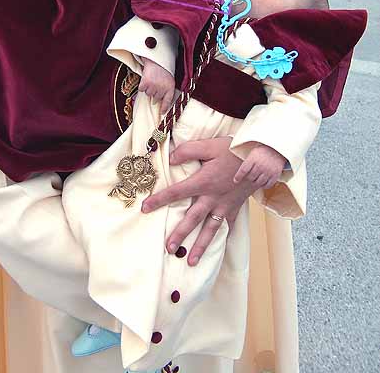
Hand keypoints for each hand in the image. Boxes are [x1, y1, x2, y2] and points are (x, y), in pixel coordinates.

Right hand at [139, 57, 174, 112]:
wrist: (156, 58)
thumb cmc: (163, 69)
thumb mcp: (169, 79)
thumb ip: (166, 90)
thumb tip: (157, 102)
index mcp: (170, 87)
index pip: (167, 101)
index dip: (164, 108)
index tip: (161, 113)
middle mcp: (162, 88)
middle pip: (156, 98)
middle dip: (155, 94)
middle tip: (155, 85)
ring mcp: (153, 86)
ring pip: (148, 94)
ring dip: (148, 89)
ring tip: (151, 80)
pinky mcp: (145, 82)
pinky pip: (141, 89)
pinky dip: (142, 85)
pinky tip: (146, 79)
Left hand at [142, 137, 261, 265]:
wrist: (261, 158)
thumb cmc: (234, 150)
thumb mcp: (210, 145)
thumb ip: (188, 151)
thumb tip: (171, 159)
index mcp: (203, 181)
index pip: (176, 192)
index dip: (160, 200)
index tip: (145, 208)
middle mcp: (213, 197)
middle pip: (193, 219)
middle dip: (180, 234)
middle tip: (168, 248)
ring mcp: (225, 205)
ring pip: (210, 229)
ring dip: (200, 246)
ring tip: (191, 261)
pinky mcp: (235, 208)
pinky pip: (227, 227)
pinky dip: (221, 238)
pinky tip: (216, 249)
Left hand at [233, 143, 285, 188]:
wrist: (277, 150)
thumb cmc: (262, 152)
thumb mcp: (253, 153)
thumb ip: (247, 162)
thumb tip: (239, 174)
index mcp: (253, 158)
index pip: (243, 170)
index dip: (238, 177)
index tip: (235, 180)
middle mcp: (260, 165)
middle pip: (250, 177)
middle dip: (248, 178)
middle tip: (249, 177)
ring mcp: (268, 171)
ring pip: (258, 183)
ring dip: (255, 182)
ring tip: (256, 179)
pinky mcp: (275, 175)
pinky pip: (267, 185)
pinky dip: (264, 185)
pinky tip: (263, 182)